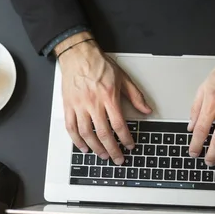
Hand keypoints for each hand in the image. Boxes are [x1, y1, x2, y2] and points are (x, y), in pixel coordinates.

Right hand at [57, 33, 151, 163]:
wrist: (78, 55)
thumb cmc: (99, 65)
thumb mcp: (123, 78)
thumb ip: (136, 96)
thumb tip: (146, 109)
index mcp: (108, 96)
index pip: (119, 124)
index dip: (125, 138)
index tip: (129, 146)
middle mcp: (93, 102)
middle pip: (103, 133)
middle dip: (112, 149)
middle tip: (118, 158)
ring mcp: (79, 105)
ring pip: (87, 133)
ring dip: (96, 148)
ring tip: (103, 155)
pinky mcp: (68, 106)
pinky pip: (71, 127)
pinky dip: (77, 140)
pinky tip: (84, 147)